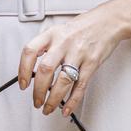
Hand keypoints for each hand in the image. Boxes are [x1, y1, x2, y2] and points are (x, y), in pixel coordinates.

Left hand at [18, 0, 130, 117]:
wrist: (107, 21)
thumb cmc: (82, 27)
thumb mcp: (58, 30)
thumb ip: (46, 46)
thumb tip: (32, 69)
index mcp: (51, 34)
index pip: (30, 51)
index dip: (23, 69)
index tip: (22, 83)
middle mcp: (63, 43)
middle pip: (46, 69)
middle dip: (38, 90)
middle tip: (36, 101)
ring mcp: (78, 54)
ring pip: (63, 81)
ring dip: (53, 99)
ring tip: (48, 107)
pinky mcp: (92, 63)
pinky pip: (80, 86)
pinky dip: (72, 101)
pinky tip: (66, 108)